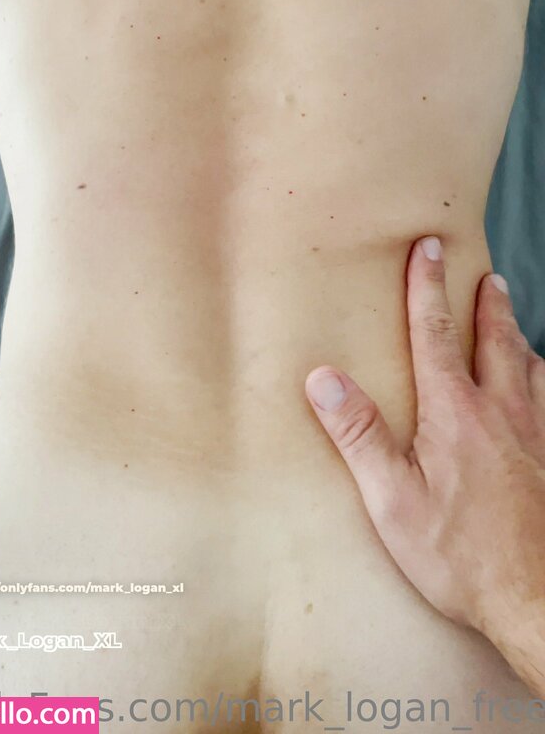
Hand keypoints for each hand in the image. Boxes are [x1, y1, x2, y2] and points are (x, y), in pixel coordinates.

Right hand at [305, 237, 544, 677]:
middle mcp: (502, 411)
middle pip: (495, 340)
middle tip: (486, 275)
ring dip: (518, 336)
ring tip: (513, 320)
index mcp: (455, 412)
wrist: (536, 599)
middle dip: (487, 303)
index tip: (428, 247)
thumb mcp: (393, 499)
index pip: (437, 332)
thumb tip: (324, 378)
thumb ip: (359, 435)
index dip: (428, 286)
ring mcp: (535, 435)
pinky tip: (544, 385)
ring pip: (531, 367)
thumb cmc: (460, 556)